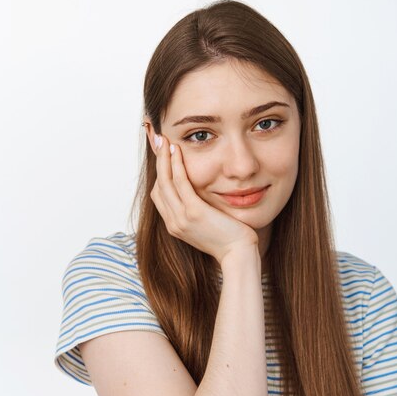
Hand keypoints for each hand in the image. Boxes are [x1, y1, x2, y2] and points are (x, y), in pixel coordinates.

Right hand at [149, 134, 258, 264]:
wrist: (238, 254)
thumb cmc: (230, 239)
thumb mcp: (208, 224)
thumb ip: (199, 211)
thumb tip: (201, 195)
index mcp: (175, 225)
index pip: (159, 195)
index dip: (160, 174)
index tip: (163, 156)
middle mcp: (173, 222)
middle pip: (158, 186)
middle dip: (158, 162)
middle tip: (159, 142)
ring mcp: (181, 218)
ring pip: (165, 182)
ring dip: (164, 159)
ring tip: (165, 141)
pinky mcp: (193, 212)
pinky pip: (180, 183)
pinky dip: (176, 165)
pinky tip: (177, 151)